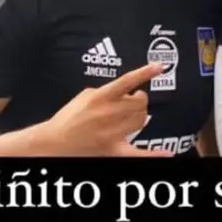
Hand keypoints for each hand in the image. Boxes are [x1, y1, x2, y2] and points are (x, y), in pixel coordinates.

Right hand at [35, 62, 171, 156]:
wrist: (54, 141)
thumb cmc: (68, 118)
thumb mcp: (85, 95)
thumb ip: (105, 91)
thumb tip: (123, 92)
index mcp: (101, 96)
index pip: (128, 80)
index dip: (146, 73)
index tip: (160, 67)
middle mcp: (110, 113)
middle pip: (140, 103)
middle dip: (140, 100)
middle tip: (134, 100)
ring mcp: (113, 132)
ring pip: (141, 120)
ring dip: (140, 116)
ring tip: (132, 116)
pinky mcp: (113, 149)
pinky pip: (138, 152)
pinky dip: (153, 154)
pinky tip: (166, 154)